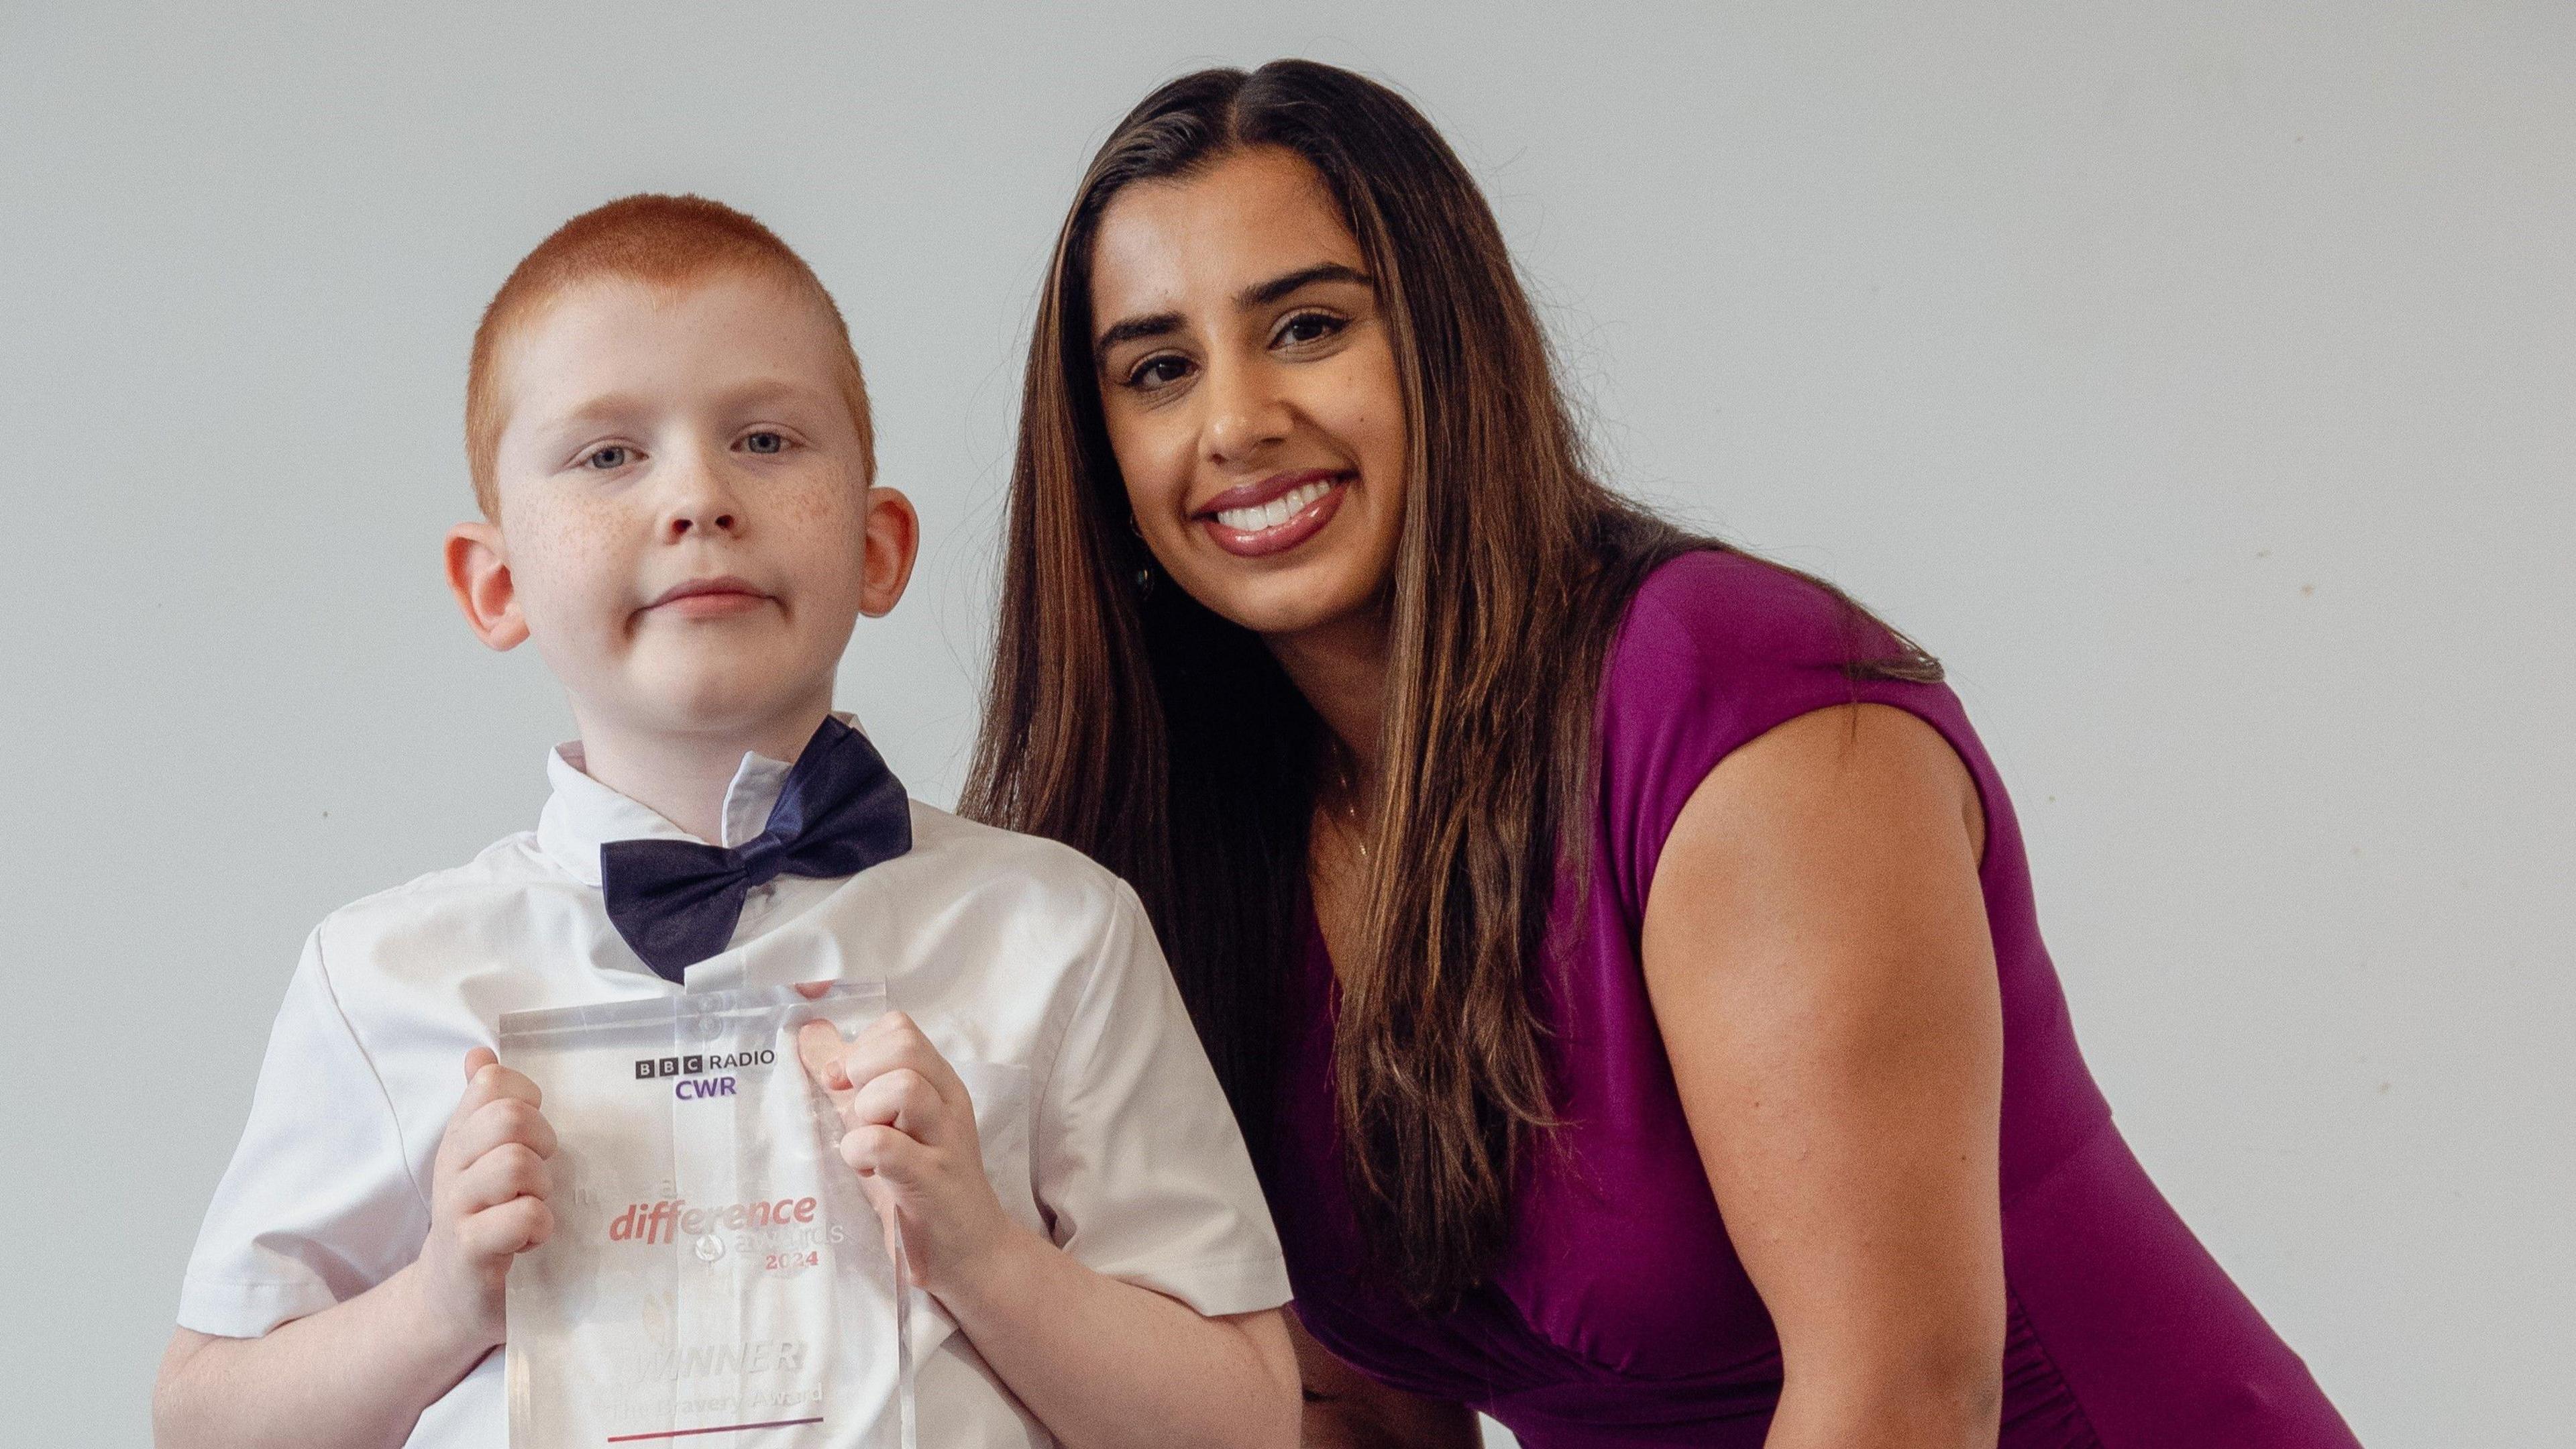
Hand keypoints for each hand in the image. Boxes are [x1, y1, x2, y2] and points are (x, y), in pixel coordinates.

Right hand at [412, 1049, 556, 1354]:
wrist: (450, 1300)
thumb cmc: (484, 1221)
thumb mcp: (482, 1160)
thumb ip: (486, 1108)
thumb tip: (480, 1053)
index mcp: (461, 1137)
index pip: (491, 1082)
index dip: (525, 1097)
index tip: (531, 1131)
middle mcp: (453, 1166)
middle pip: (507, 1118)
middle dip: (541, 1139)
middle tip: (541, 1171)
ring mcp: (457, 1209)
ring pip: (514, 1163)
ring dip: (540, 1184)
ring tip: (535, 1205)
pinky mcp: (470, 1251)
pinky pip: (521, 1217)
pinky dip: (538, 1225)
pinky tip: (532, 1240)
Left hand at [795, 1011, 1017, 1298]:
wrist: (972, 1253)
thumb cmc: (920, 1188)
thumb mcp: (885, 1126)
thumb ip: (851, 1084)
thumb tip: (809, 1035)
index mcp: (937, 1084)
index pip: (899, 1028)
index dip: (861, 1048)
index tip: (845, 1085)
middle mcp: (946, 1103)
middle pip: (904, 1045)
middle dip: (863, 1072)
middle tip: (859, 1112)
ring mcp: (944, 1140)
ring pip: (903, 1086)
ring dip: (866, 1112)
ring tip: (866, 1142)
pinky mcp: (932, 1181)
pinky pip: (882, 1144)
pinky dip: (859, 1152)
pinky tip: (866, 1171)